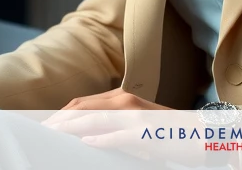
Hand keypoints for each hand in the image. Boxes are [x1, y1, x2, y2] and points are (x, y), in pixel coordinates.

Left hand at [45, 90, 193, 161]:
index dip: (60, 113)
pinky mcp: (143, 134)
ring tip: (52, 136)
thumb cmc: (168, 132)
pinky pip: (116, 136)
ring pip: (93, 119)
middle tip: (40, 132)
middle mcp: (125, 102)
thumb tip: (86, 134)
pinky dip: (99, 139)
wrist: (201, 134)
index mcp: (122, 98)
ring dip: (70, 127)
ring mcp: (134, 117)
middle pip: (82, 108)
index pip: (82, 103)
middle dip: (58, 120)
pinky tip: (85, 144)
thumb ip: (114, 122)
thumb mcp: (137, 122)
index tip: (44, 124)